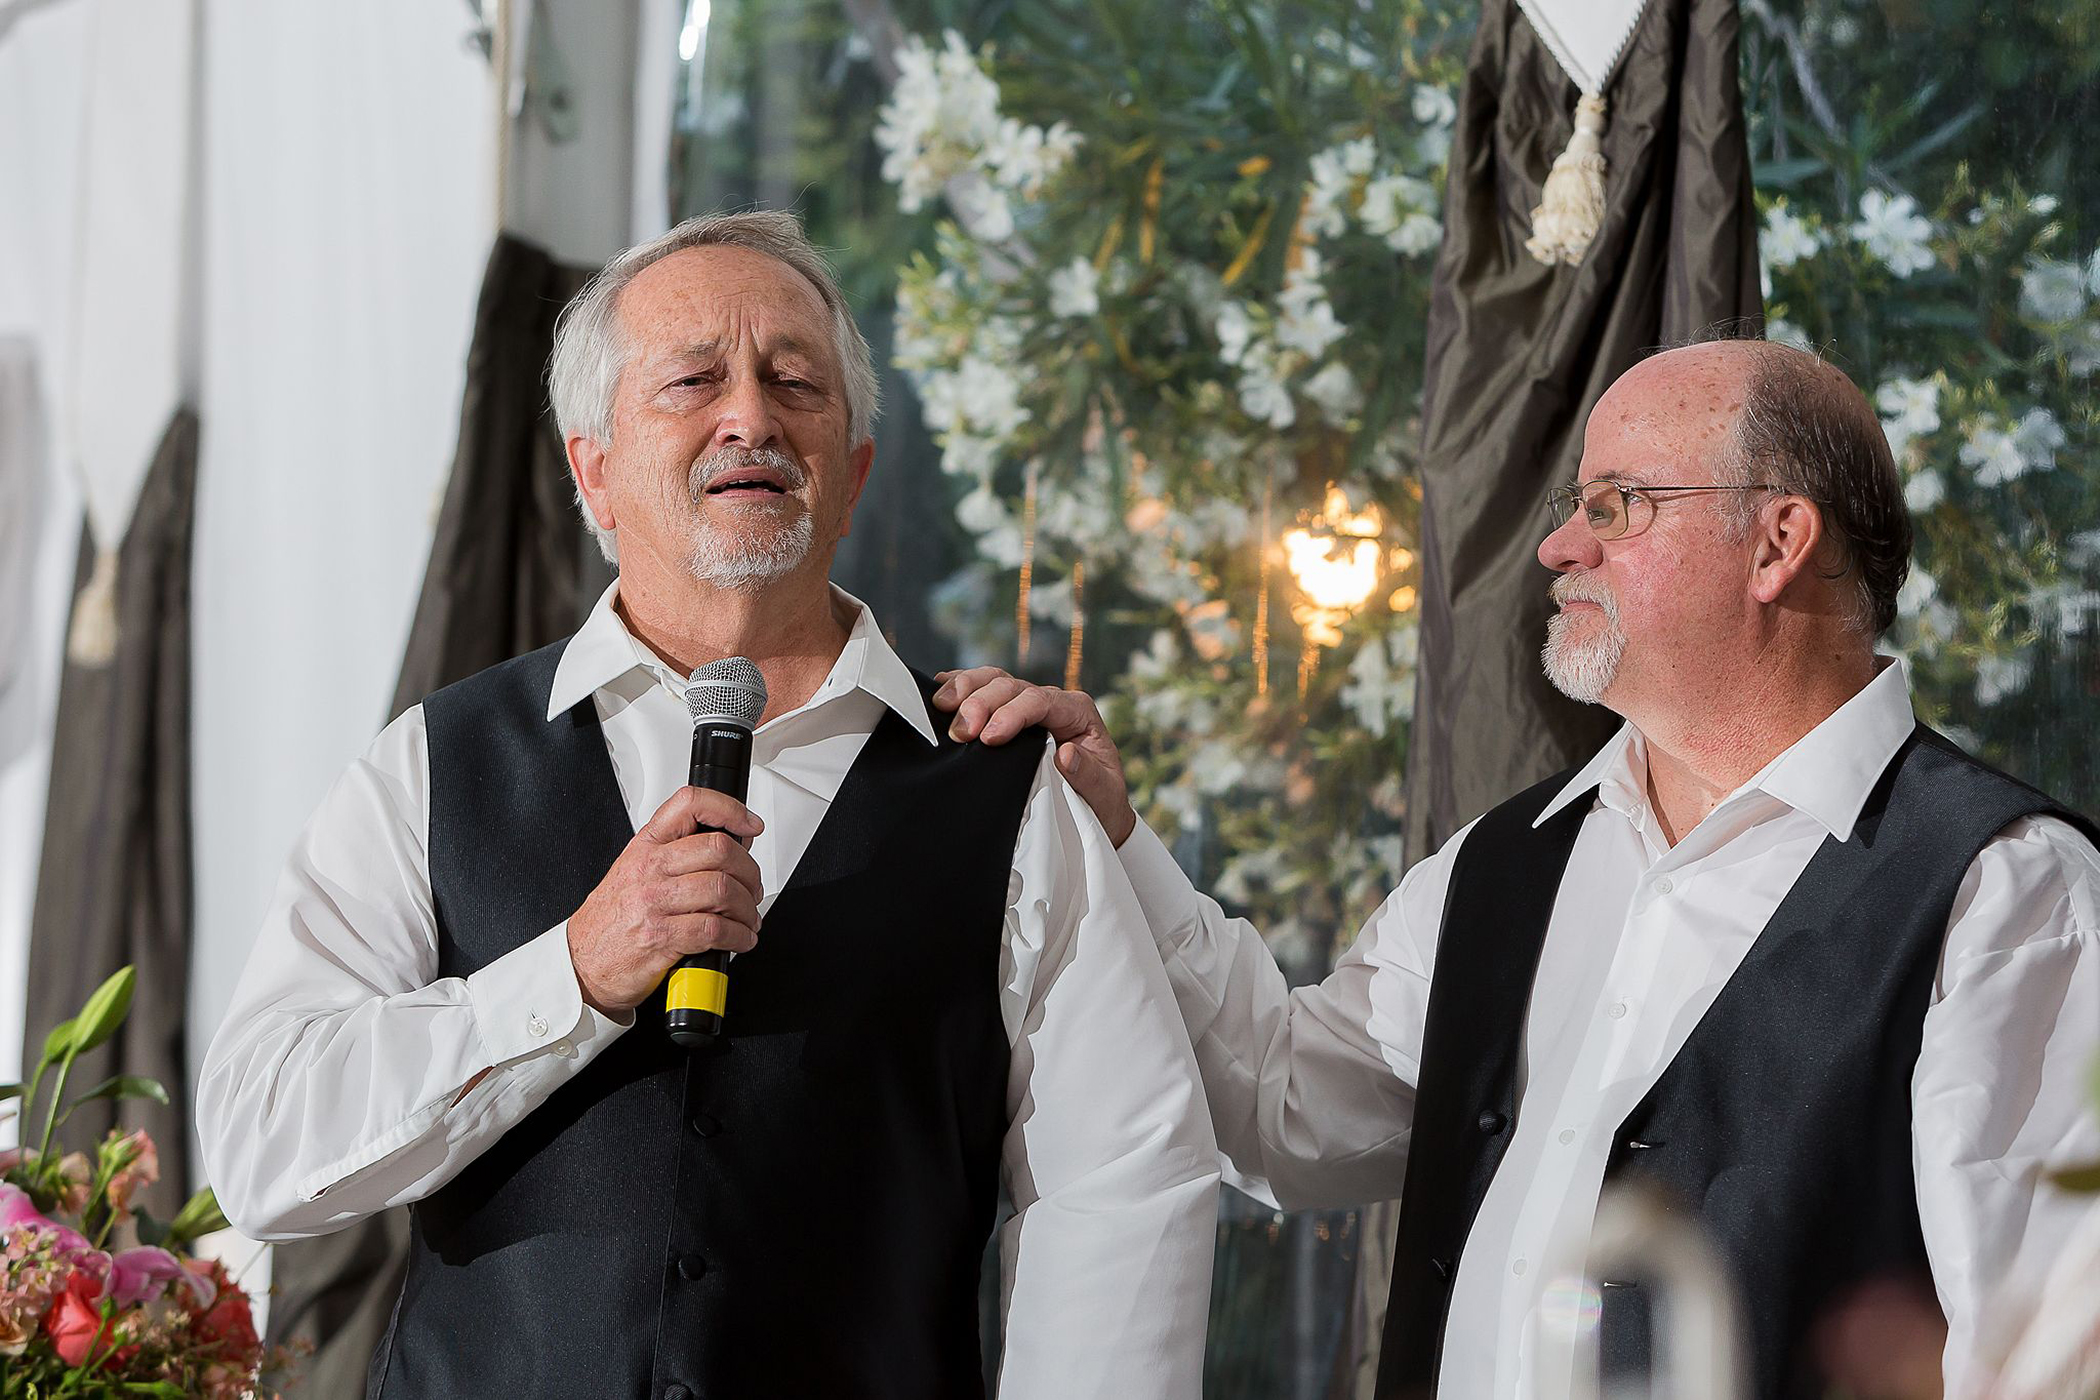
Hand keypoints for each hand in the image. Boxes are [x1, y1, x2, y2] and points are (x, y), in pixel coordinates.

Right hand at [566, 787, 765, 1014]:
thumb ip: (678, 855)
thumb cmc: (611, 920)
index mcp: (645, 846)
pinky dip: (738, 936)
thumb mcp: (636, 872)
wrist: (582, 963)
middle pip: (719, 850)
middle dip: (749, 871)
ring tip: (747, 918)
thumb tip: (733, 844)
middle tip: (752, 887)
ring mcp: (653, 902)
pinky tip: (739, 939)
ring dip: (747, 908)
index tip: (749, 824)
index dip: (728, 809)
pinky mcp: (661, 937)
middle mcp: (649, 868)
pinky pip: (715, 929)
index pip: (690, 804)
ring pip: (723, 889)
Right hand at [932, 667, 1136, 845]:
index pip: (1041, 700)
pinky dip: (959, 686)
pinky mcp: (1007, 712)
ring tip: (942, 705)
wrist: (1094, 807)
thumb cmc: (1099, 798)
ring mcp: (1027, 704)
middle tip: (961, 731)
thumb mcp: (1102, 792)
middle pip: (1011, 685)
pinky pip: (982, 688)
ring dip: (965, 689)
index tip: (990, 737)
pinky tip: (939, 691)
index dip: (1012, 714)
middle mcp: (1052, 701)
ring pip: (993, 679)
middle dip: (982, 702)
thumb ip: (1087, 774)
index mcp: (1077, 712)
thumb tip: (1065, 754)